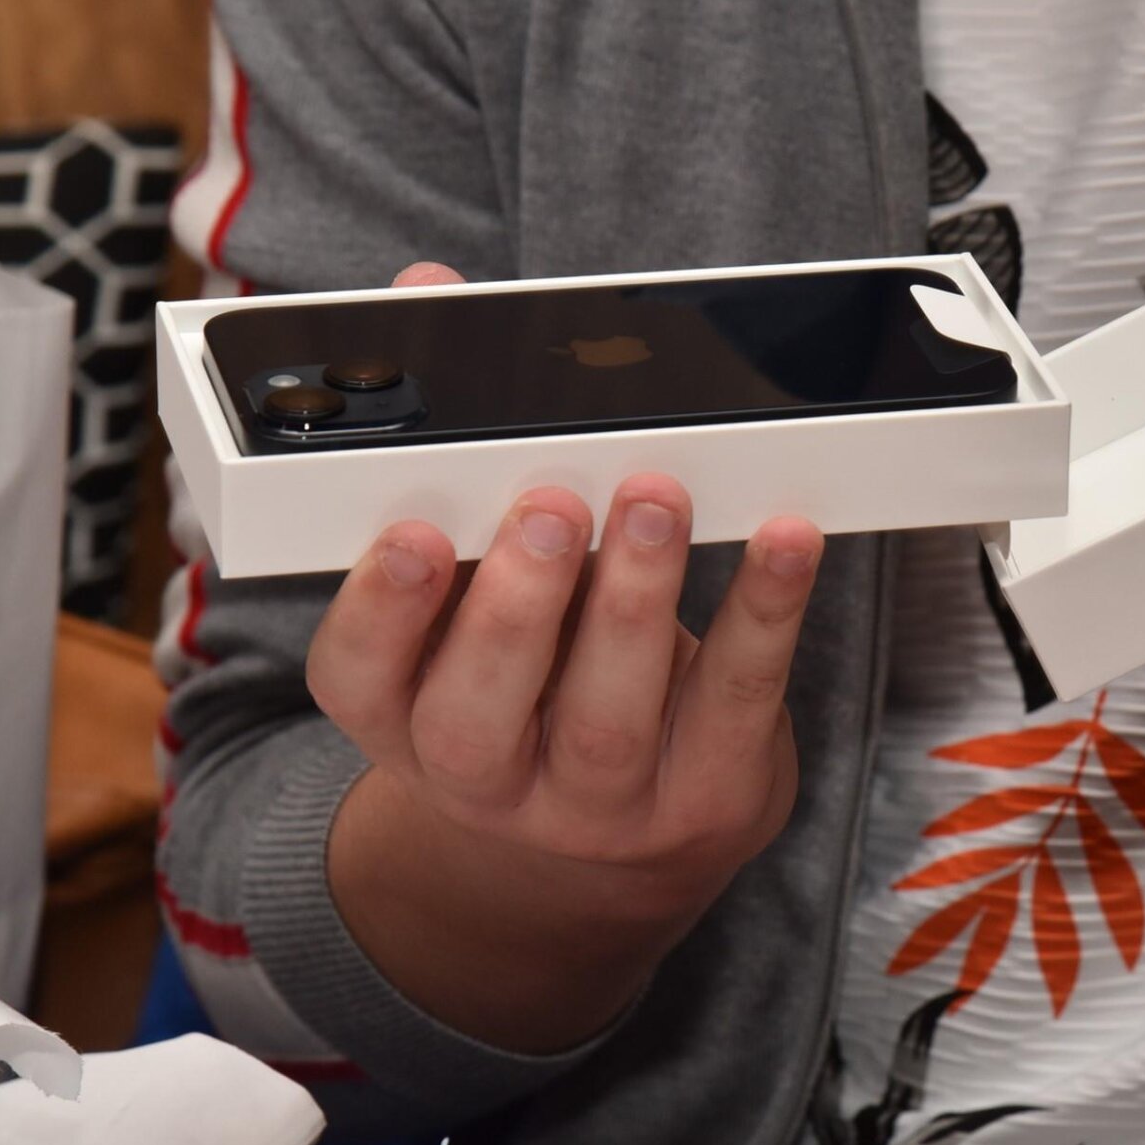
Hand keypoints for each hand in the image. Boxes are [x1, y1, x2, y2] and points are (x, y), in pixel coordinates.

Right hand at [309, 262, 821, 1050]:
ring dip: (636, 597)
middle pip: (478, 710)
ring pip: (606, 714)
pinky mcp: (707, 796)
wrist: (605, 848)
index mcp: (402, 716)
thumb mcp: (471, 580)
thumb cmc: (531, 666)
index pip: (361, 676)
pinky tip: (783, 537)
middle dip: (517, 602)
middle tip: (551, 504)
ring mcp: (598, 804)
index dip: (380, 610)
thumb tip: (426, 295)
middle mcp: (483, 775)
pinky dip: (766, 613)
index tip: (411, 535)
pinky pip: (738, 701)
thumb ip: (448, 442)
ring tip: (656, 497)